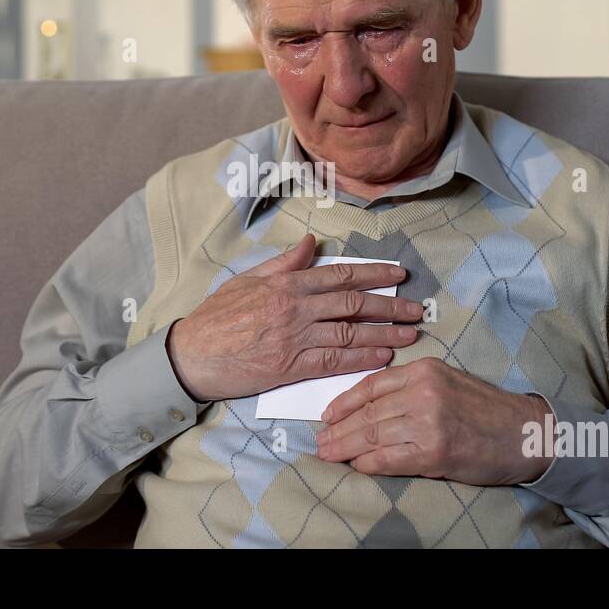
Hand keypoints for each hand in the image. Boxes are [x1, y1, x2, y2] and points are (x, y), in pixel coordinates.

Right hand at [166, 234, 423, 402]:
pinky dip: (362, 359)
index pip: (340, 275)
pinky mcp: (292, 366)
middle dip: (390, 306)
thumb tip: (310, 242)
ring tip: (410, 334)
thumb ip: (283, 263)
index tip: (398, 276)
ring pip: (350, 333)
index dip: (374, 274)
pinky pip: (335, 362)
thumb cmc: (216, 317)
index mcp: (287, 284)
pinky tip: (383, 357)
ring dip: (385, 333)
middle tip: (416, 309)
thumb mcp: (247, 280)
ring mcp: (296, 337)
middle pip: (354, 304)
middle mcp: (296, 308)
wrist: (192, 354)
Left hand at [315, 357, 554, 485]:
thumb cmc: (486, 411)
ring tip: (328, 455)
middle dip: (338, 429)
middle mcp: (423, 391)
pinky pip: (389, 458)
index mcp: (424, 370)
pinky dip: (369, 464)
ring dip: (346, 448)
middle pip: (368, 411)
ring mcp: (428, 421)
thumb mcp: (447, 384)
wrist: (526, 433)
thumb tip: (369, 410)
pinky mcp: (435, 450)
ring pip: (373, 434)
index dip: (344, 402)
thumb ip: (410, 390)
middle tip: (320, 441)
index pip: (371, 385)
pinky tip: (358, 467)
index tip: (327, 416)